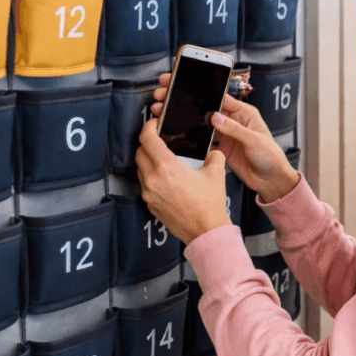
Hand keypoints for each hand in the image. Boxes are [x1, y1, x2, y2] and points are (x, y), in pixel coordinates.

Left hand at [136, 119, 231, 244]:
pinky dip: (151, 178)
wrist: (206, 231)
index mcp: (167, 167)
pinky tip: (166, 180)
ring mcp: (149, 193)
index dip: (148, 127)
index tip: (154, 124)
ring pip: (140, 169)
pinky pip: (144, 185)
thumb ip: (213, 157)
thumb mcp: (216, 174)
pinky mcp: (150, 204)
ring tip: (163, 161)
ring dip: (148, 161)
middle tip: (159, 140)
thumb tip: (212, 152)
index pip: (147, 139)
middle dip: (147, 143)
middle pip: (139, 152)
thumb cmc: (209, 204)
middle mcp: (153, 179)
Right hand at [150, 74, 298, 202]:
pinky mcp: (219, 149)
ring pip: (201, 124)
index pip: (220, 97)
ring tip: (166, 114)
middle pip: (206, 109)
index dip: (201, 91)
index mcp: (244, 113)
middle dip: (186, 102)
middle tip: (166, 95)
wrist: (272, 180)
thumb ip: (235, 129)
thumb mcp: (255, 140)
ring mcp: (225, 135)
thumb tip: (216, 117)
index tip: (184, 85)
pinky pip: (202, 140)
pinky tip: (177, 134)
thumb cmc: (272, 157)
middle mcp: (233, 122)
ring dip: (185, 120)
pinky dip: (190, 137)